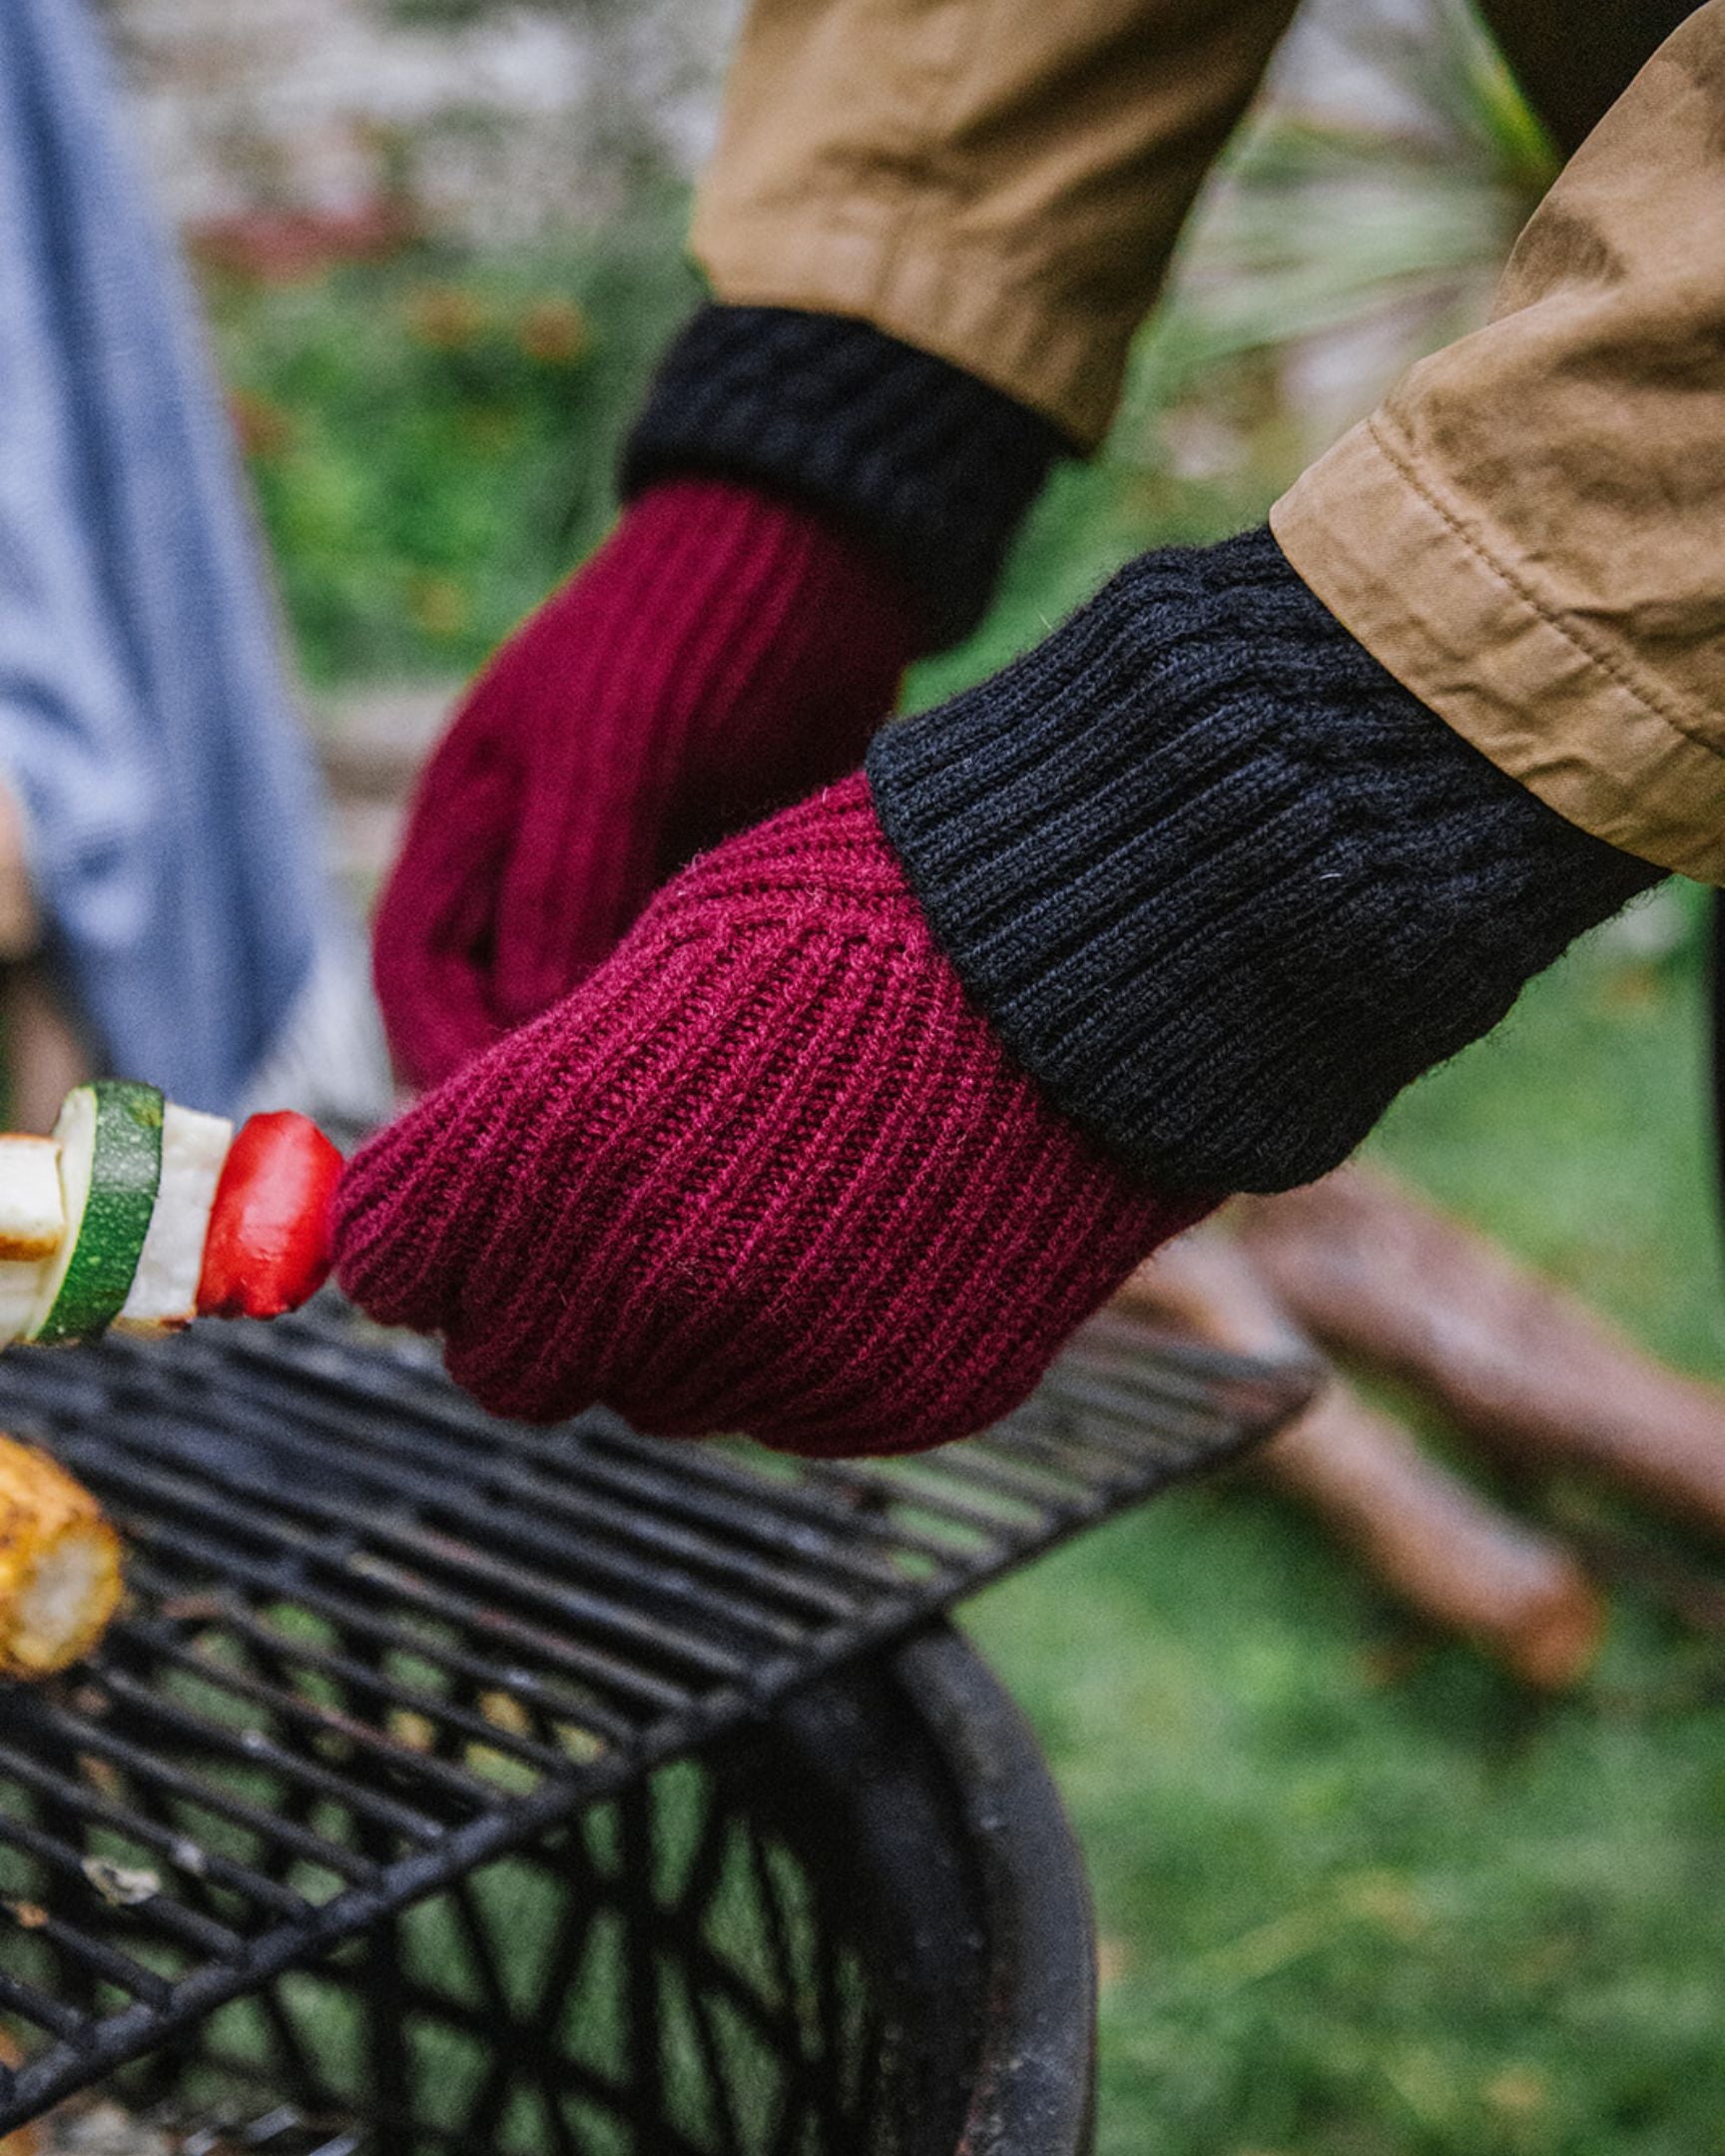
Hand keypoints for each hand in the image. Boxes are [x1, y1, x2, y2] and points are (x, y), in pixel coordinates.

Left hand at [336, 776, 1207, 1453]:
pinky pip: (779, 1413)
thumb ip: (531, 1109)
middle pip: (505, 1368)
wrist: (1093, 953)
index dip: (417, 1238)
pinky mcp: (886, 1400)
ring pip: (645, 1400)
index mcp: (556, 1142)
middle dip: (530, 1307)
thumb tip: (442, 1217)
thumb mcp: (660, 961)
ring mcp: (773, 1355)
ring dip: (665, 1333)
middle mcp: (646, 1277)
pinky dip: (790, 1353)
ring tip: (762, 1210)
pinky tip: (857, 1243)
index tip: (446, 1223)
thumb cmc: (867, 912)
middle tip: (601, 1231)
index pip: (397, 1260)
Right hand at [372, 479, 919, 1090]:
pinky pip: (686, 985)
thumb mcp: (611, 752)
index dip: (446, 1065)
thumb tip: (535, 1038)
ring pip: (598, 1012)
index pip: (417, 982)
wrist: (823, 556)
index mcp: (469, 828)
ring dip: (630, 1063)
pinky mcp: (708, 893)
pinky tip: (756, 1057)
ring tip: (692, 1123)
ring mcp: (623, 885)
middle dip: (540, 1087)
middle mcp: (534, 870)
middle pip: (503, 1015)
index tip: (512, 1139)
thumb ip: (564, 889)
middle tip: (616, 1162)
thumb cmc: (688, 634)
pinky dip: (703, 1024)